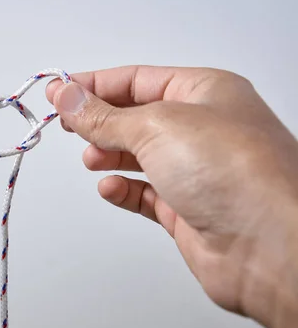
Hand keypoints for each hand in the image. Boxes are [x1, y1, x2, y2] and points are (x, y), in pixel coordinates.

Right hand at [47, 66, 297, 327]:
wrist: (268, 247)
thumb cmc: (233, 173)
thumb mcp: (156, 126)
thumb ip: (104, 115)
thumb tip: (66, 95)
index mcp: (205, 92)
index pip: (137, 80)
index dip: (94, 84)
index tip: (58, 92)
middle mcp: (203, 129)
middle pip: (136, 117)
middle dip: (100, 121)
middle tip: (68, 125)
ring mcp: (197, 171)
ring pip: (140, 155)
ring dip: (110, 154)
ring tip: (91, 157)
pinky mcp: (188, 209)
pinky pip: (145, 193)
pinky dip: (124, 189)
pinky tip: (111, 188)